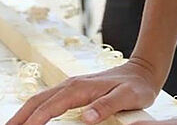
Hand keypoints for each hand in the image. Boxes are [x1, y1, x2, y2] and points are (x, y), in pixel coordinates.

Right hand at [6, 60, 157, 124]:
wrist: (141, 72)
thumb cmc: (135, 86)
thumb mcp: (126, 97)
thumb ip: (107, 105)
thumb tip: (86, 119)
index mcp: (80, 88)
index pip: (50, 107)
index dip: (33, 122)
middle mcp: (72, 85)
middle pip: (38, 101)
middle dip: (20, 117)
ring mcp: (73, 86)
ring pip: (42, 98)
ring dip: (25, 113)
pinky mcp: (76, 89)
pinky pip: (51, 99)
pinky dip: (38, 109)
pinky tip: (35, 117)